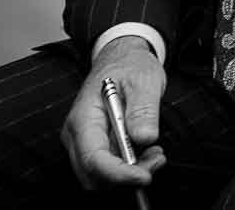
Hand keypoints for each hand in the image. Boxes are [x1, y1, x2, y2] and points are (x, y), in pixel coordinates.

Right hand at [63, 36, 166, 189]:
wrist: (122, 57)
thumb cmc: (130, 65)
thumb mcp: (143, 80)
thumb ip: (143, 109)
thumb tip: (144, 138)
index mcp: (84, 118)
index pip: (93, 159)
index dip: (118, 174)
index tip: (144, 176)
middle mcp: (77, 135)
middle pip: (93, 175)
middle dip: (125, 176)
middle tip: (157, 159)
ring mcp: (85, 142)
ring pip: (100, 175)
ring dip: (129, 173)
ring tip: (156, 153)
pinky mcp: (96, 144)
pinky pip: (108, 166)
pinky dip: (128, 167)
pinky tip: (147, 151)